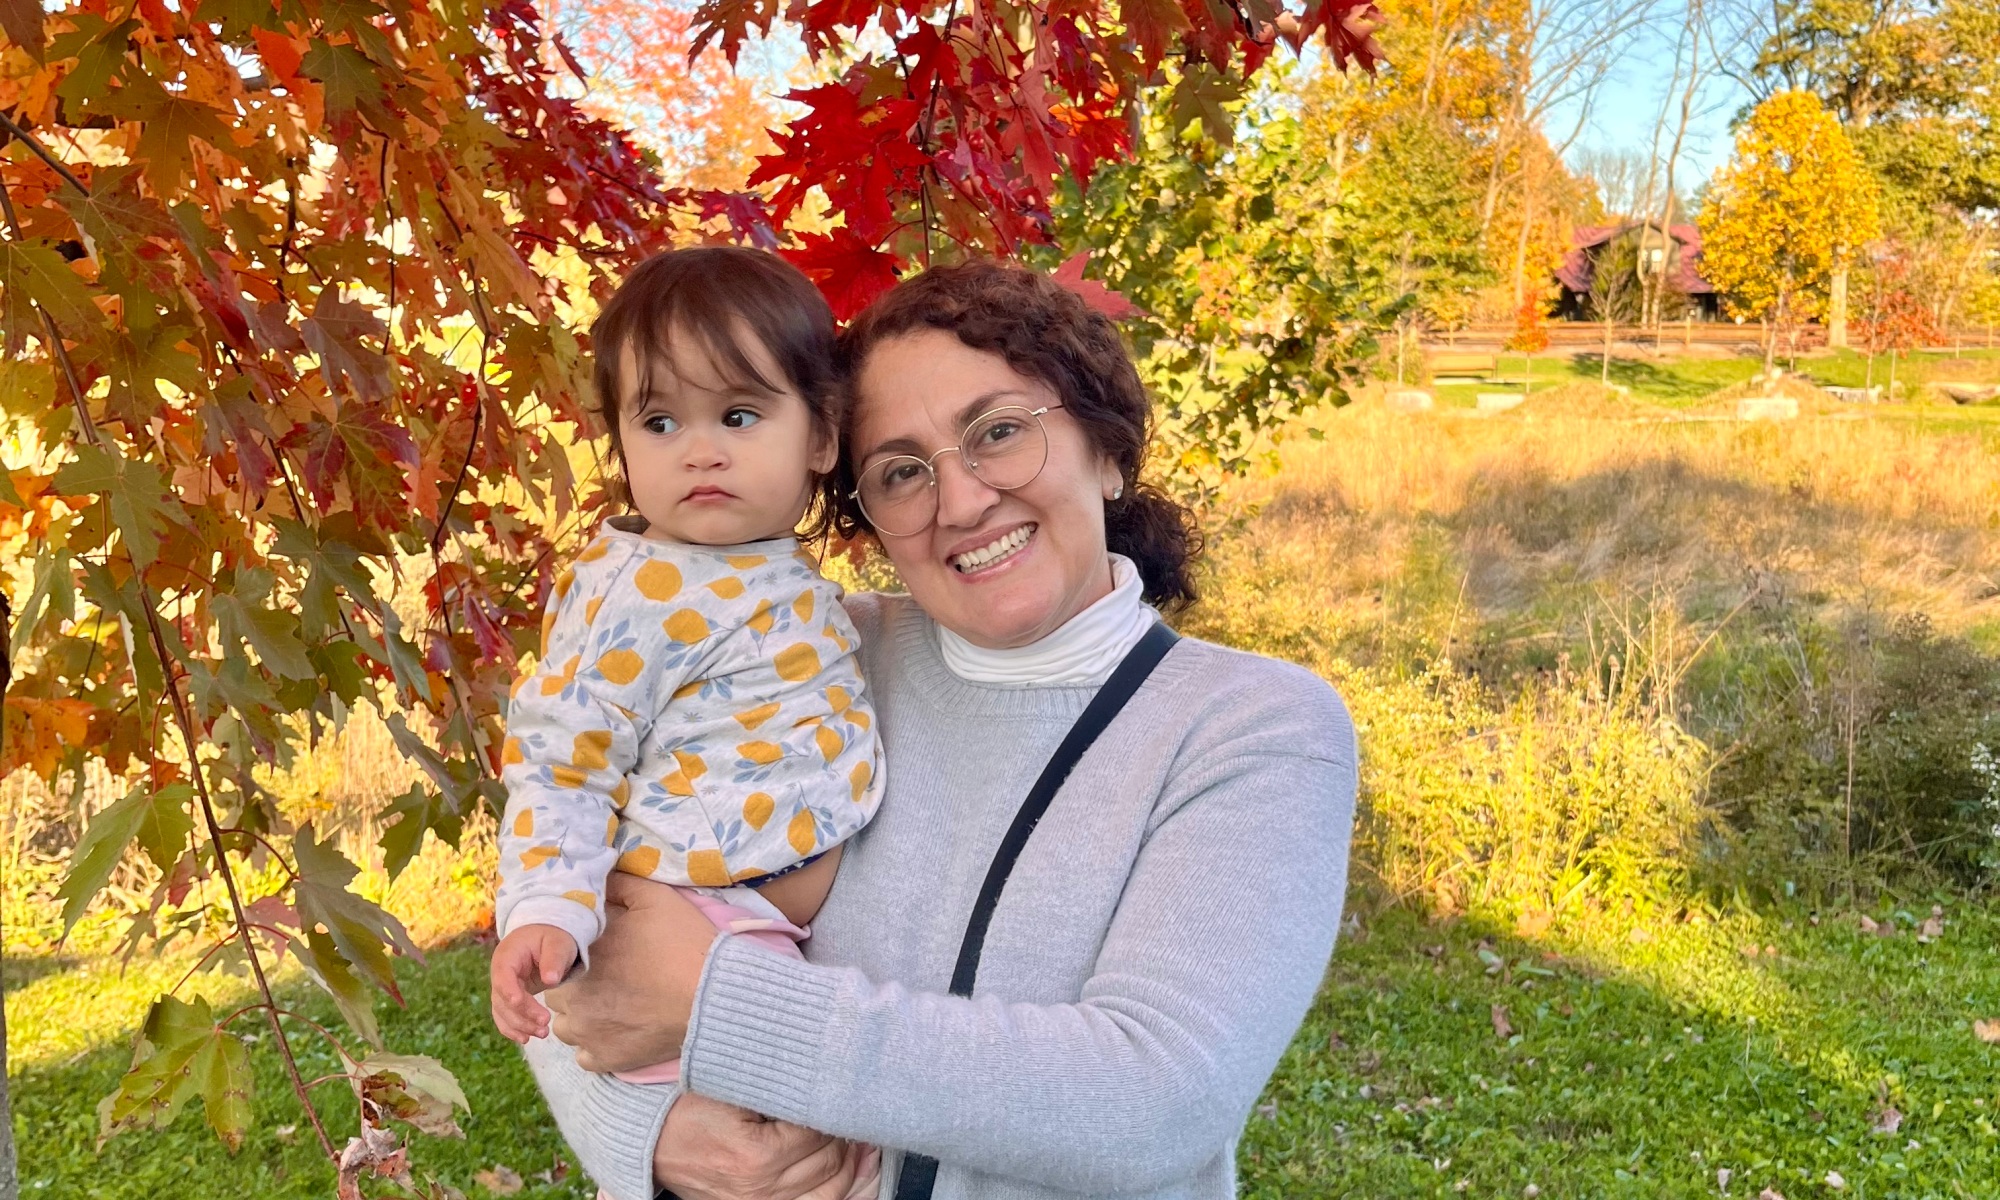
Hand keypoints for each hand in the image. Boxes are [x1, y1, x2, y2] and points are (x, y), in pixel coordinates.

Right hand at [490, 924, 578, 1043]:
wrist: (545, 937)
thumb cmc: (552, 937)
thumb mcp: (558, 942)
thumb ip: (554, 959)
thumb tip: (551, 979)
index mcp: (507, 956)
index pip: (503, 976)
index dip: (508, 990)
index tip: (518, 1002)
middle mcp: (499, 973)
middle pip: (503, 998)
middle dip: (522, 1013)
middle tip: (544, 1024)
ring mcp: (502, 987)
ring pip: (503, 1011)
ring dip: (519, 1025)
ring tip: (542, 1034)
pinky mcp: (509, 998)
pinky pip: (504, 1016)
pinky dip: (512, 1029)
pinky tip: (525, 1039)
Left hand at [543, 874, 718, 1072]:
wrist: (712, 995)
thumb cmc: (683, 943)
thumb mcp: (653, 897)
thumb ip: (617, 885)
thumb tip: (596, 880)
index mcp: (579, 956)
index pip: (559, 958)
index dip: (580, 956)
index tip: (605, 955)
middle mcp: (573, 997)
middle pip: (559, 992)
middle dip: (578, 986)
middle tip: (611, 980)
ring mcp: (586, 1033)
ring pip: (566, 1026)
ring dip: (583, 1017)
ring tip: (613, 1007)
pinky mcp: (604, 1059)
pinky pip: (585, 1056)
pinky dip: (597, 1046)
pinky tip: (619, 1031)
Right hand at [654, 1093, 863, 1199]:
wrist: (654, 1143)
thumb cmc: (690, 1109)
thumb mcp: (731, 1090)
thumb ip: (775, 1088)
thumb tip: (819, 1082)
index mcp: (756, 1155)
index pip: (817, 1131)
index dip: (828, 1107)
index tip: (834, 1090)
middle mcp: (761, 1188)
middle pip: (829, 1160)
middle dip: (842, 1133)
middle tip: (847, 1111)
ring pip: (831, 1187)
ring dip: (848, 1160)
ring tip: (854, 1137)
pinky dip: (838, 1186)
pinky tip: (850, 1167)